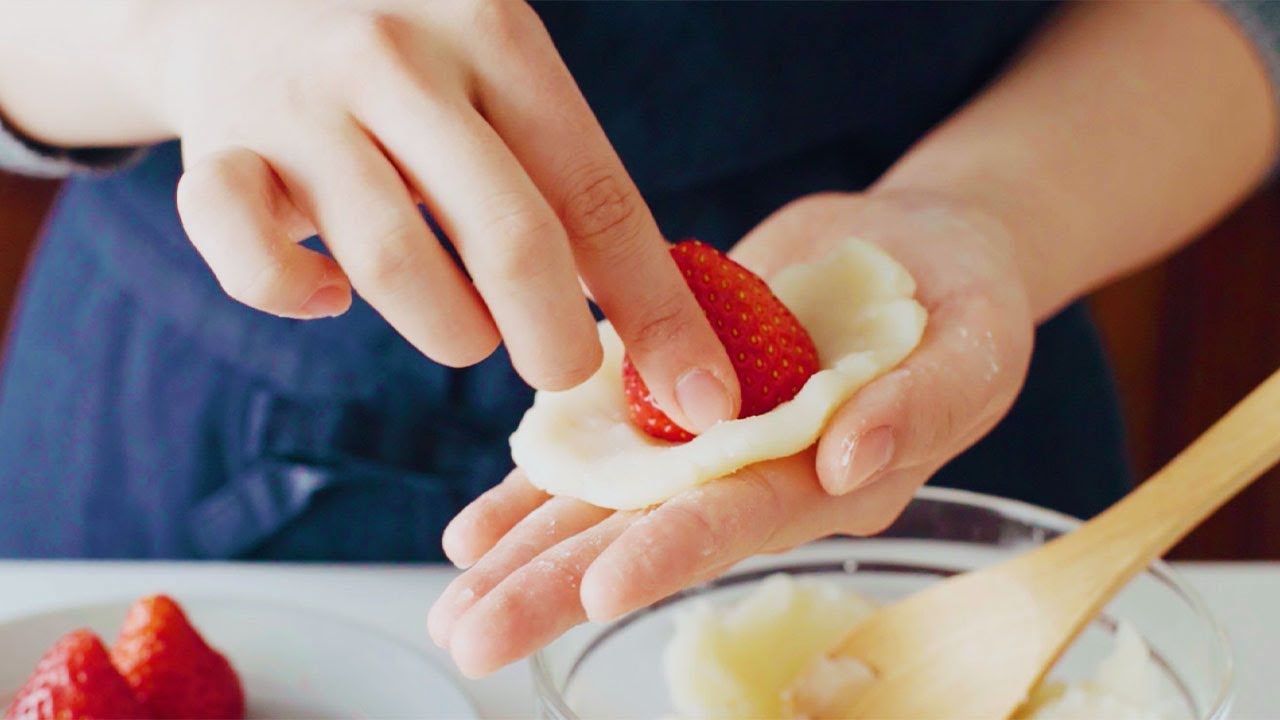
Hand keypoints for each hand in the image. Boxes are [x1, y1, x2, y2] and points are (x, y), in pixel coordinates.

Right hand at [149, 0, 737, 427]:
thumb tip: (665, 329)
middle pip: (511, 239)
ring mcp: (301, 103)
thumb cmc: (405, 57)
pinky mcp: (217, 151)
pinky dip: (298, 298)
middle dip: (556, 343)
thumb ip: (563, 176)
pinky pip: (255, 264)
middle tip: (562, 370)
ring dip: (449, 331)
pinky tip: (328, 295)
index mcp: (496, 33)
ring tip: (462, 327)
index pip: (597, 196)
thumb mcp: (494, 72)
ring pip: (396, 266)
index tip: (703, 400)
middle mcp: (400, 59)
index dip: (657, 312)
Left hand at [426, 190, 1035, 676]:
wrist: (915, 254)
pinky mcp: (672, 398)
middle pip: (644, 538)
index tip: (597, 592)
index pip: (737, 522)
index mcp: (824, 482)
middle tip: (472, 639)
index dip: (669, 555)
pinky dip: (532, 486)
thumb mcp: (973, 347)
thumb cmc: (965, 307)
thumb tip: (847, 459)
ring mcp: (704, 443)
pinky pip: (593, 447)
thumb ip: (918, 405)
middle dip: (555, 589)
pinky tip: (474, 530)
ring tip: (452, 608)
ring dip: (524, 556)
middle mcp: (751, 477)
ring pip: (602, 508)